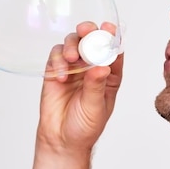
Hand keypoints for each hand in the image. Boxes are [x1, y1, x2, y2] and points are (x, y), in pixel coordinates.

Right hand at [36, 21, 123, 156]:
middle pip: (92, 40)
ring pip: (73, 43)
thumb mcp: (95, 107)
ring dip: (73, 45)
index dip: (112, 36)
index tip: (109, 28)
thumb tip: (102, 66)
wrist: (61, 140)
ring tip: (72, 59)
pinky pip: (56, 56)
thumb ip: (96, 86)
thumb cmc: (84, 126)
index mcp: (110, 74)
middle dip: (90, 31)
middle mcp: (92, 67)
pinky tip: (61, 76)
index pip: (113, 50)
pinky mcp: (55, 71)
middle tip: (85, 31)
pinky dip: (58, 60)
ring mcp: (74, 67)